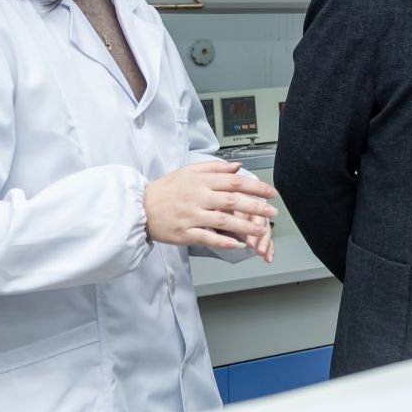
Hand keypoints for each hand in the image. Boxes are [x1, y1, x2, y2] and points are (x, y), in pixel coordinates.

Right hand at [144, 161, 278, 261]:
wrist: (138, 207)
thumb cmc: (165, 190)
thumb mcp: (188, 171)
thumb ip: (214, 168)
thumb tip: (238, 167)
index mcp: (200, 181)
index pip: (234, 182)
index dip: (255, 187)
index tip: (271, 192)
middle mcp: (197, 197)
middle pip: (232, 201)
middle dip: (256, 206)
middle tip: (272, 212)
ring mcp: (190, 216)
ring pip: (223, 220)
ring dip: (245, 226)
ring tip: (262, 230)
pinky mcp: (183, 233)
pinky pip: (206, 237)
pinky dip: (223, 241)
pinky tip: (238, 244)